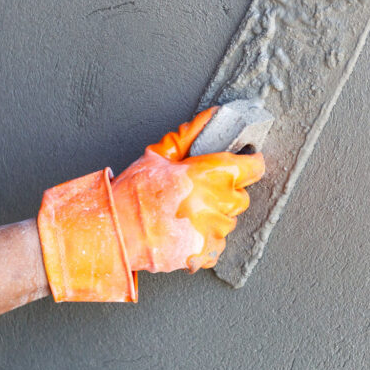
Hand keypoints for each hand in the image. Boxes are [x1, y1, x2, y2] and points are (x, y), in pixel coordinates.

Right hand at [112, 107, 264, 272]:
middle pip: (241, 196)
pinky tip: (183, 231)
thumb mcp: (158, 155)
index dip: (249, 163)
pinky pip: (217, 244)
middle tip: (199, 192)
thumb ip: (189, 136)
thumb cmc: (133, 193)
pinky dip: (204, 239)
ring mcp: (213, 230)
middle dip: (225, 193)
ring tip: (186, 214)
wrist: (116, 231)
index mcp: (209, 173)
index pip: (253, 167)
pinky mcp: (206, 253)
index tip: (244, 163)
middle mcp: (217, 203)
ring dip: (214, 217)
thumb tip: (212, 117)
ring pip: (229, 221)